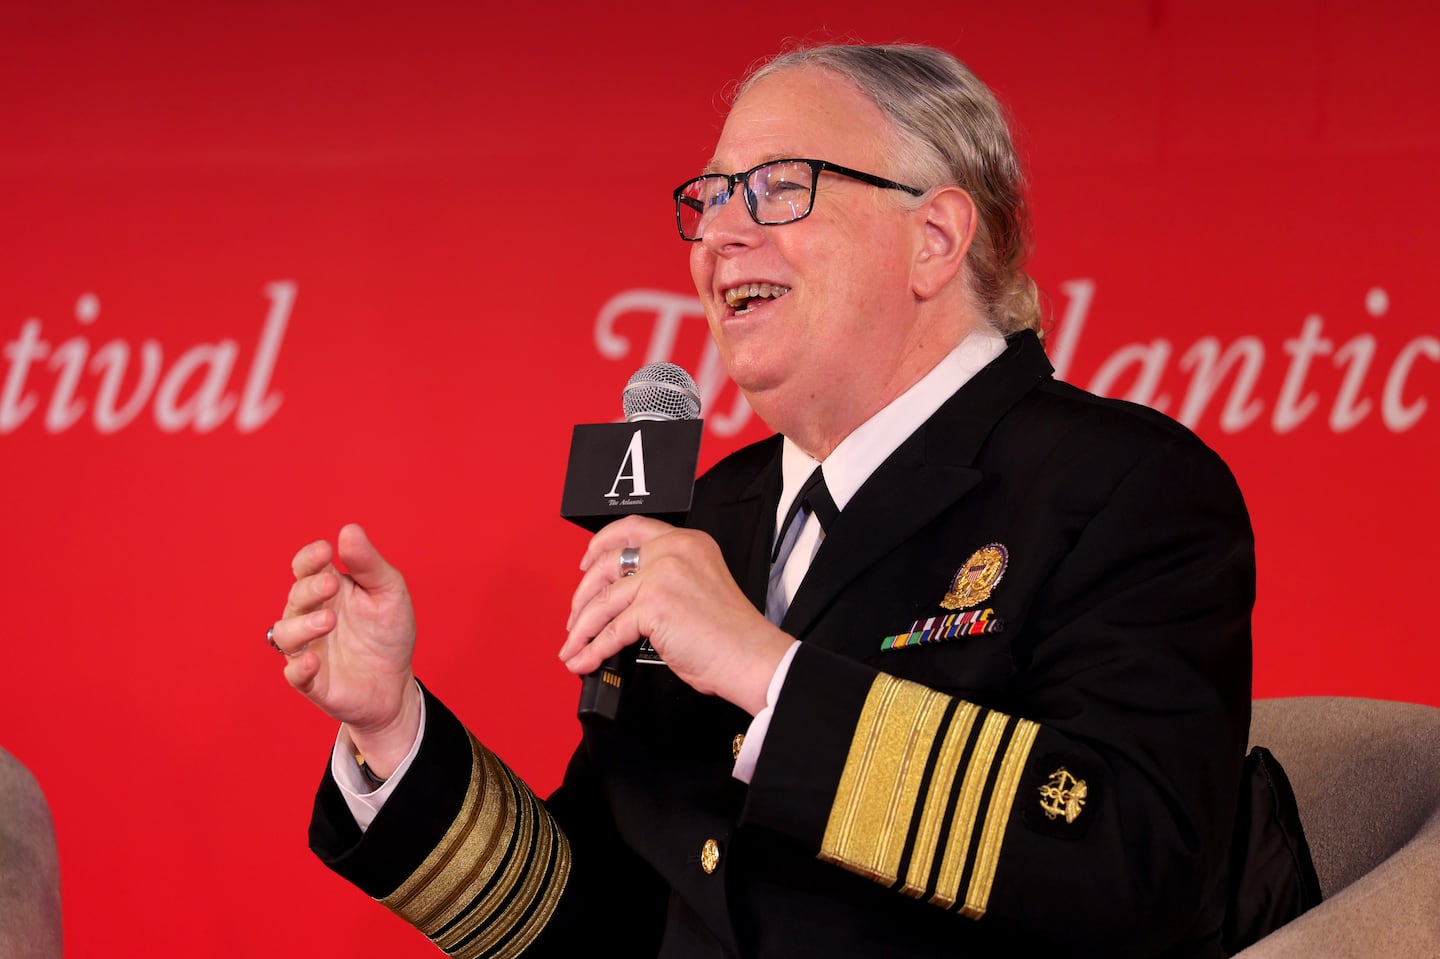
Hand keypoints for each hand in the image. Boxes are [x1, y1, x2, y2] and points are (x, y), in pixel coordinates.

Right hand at [270, 523, 419, 774]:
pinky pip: (295, 674)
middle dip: (310, 589)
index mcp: (328, 589)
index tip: (324, 551)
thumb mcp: (389, 591)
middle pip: (296, 596)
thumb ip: (369, 563)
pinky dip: (300, 667)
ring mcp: (308, 648)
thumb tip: (349, 530)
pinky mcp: (312, 681)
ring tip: (328, 621)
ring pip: (286, 634)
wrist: (397, 683)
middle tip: (331, 586)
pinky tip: (314, 660)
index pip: (305, 567)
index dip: (309, 558)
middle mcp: (310, 615)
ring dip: (303, 625)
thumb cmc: (389, 631)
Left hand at [562, 516, 791, 714]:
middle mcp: (674, 551)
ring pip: (603, 601)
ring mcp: (662, 575)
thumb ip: (665, 578)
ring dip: (581, 629)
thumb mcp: (700, 585)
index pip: (633, 529)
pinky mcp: (654, 604)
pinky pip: (610, 630)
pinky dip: (592, 649)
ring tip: (572, 647)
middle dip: (582, 595)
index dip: (601, 544)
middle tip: (574, 616)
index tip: (586, 561)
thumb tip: (622, 597)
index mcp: (688, 541)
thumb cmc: (731, 633)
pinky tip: (585, 659)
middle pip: (607, 563)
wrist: (750, 656)